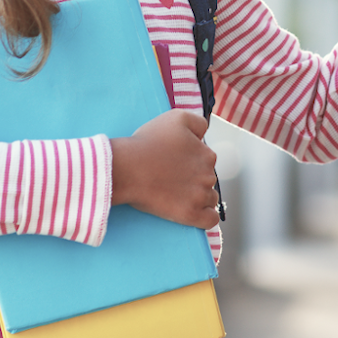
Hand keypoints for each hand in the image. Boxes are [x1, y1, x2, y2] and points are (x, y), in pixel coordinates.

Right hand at [110, 110, 219, 228]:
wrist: (127, 168)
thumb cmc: (147, 142)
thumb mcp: (177, 117)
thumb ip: (198, 122)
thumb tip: (205, 134)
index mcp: (207, 154)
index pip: (207, 160)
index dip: (191, 162)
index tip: (175, 164)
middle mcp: (208, 175)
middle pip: (208, 180)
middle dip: (194, 179)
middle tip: (171, 179)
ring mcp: (200, 196)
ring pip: (209, 198)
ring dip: (198, 197)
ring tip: (176, 195)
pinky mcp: (190, 214)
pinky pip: (210, 220)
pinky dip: (205, 217)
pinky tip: (192, 212)